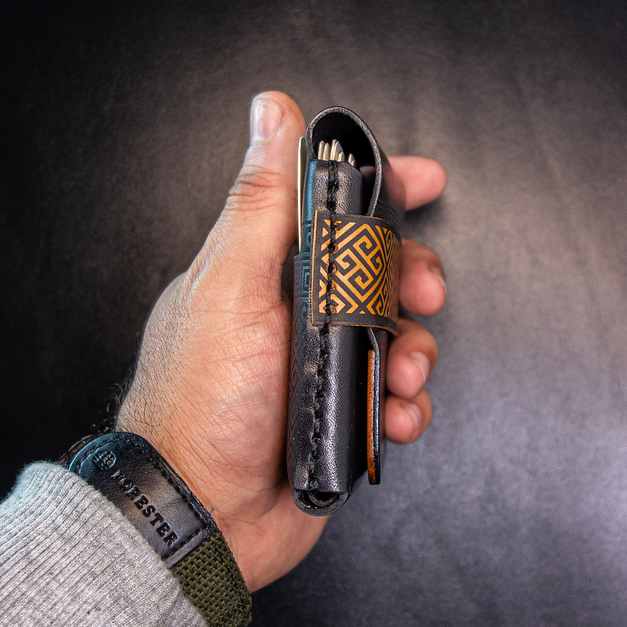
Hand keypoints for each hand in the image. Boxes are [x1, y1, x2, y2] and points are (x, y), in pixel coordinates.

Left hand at [116, 92, 445, 591]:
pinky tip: (392, 418)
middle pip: (378, 271)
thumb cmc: (202, 404)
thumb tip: (271, 112)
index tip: (424, 179)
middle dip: (414, 278)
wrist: (203, 514)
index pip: (328, 207)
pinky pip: (395, 395)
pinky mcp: (339, 414)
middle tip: (423, 294)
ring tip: (400, 376)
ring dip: (416, 351)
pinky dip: (406, 405)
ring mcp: (318, 365)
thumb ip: (260, 202)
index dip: (381, 187)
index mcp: (263, 272)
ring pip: (397, 334)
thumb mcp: (229, 287)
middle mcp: (292, 314)